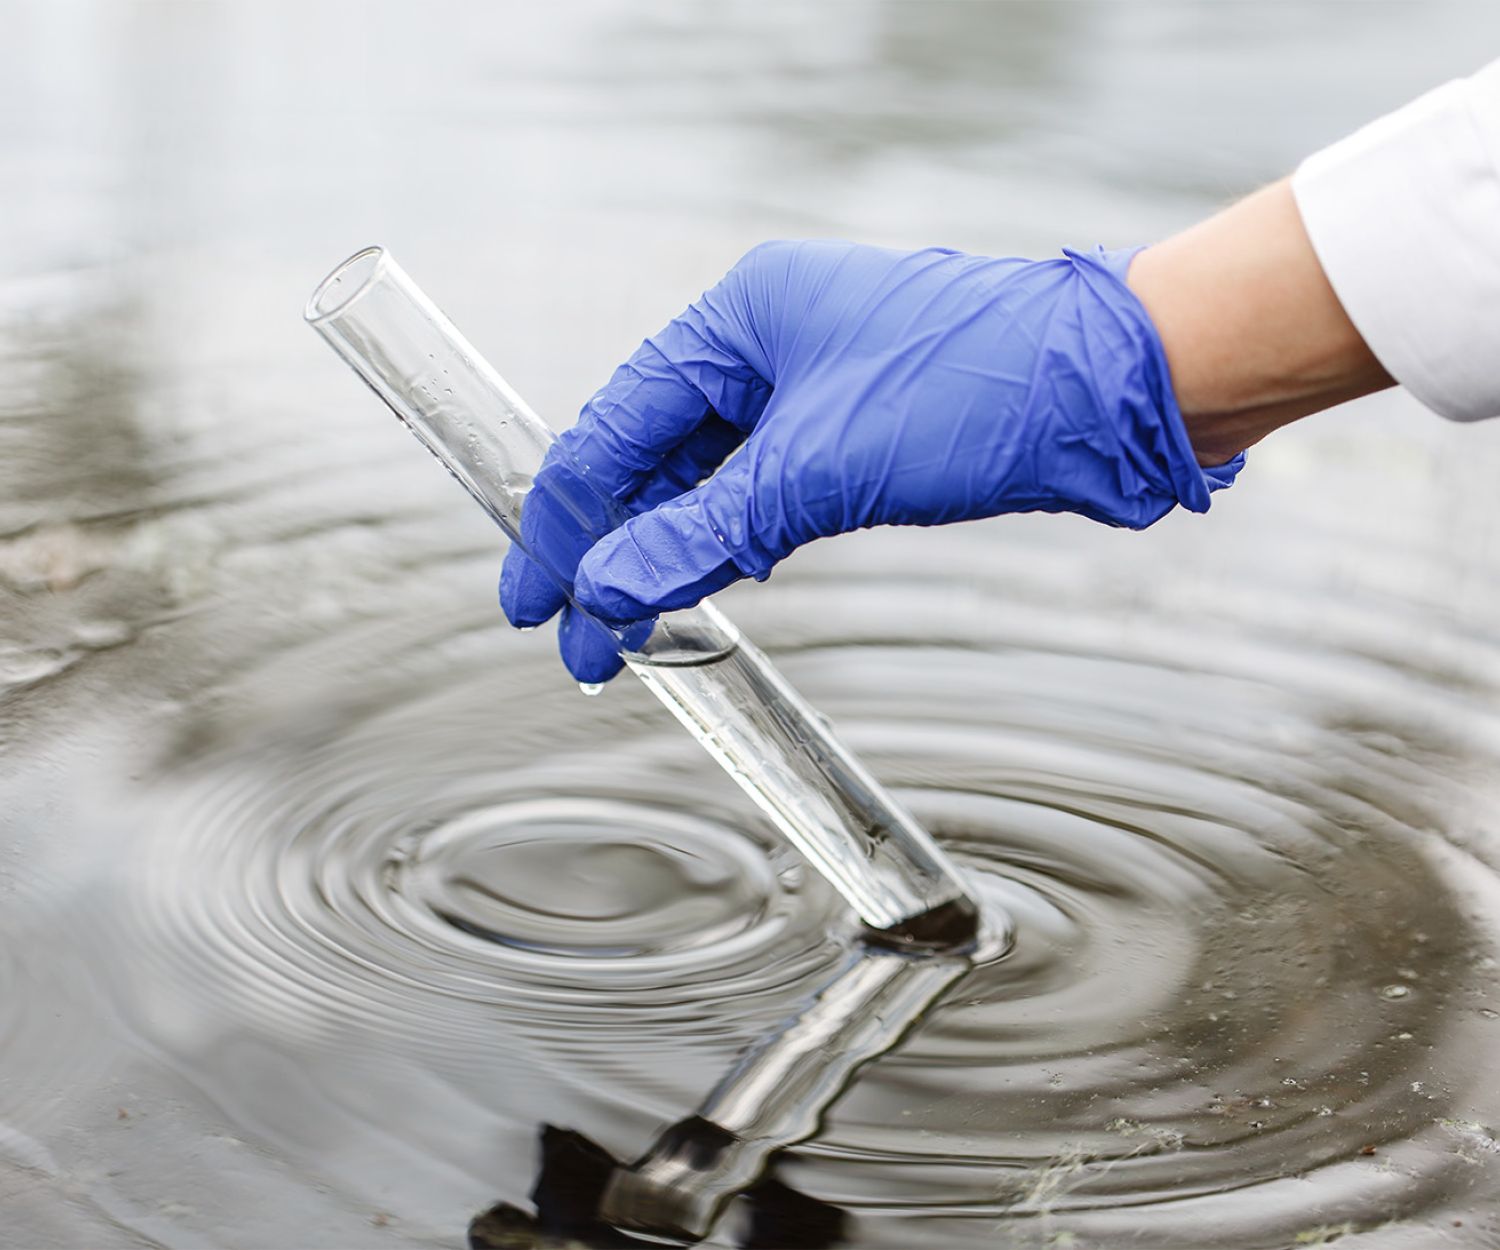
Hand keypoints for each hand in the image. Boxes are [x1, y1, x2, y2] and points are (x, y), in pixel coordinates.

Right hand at [501, 239, 1239, 680]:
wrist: (1119, 390)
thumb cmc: (981, 390)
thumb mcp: (819, 468)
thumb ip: (701, 531)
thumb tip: (606, 590)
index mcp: (738, 317)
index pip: (615, 427)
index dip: (564, 522)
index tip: (533, 602)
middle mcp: (765, 343)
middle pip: (650, 454)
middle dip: (609, 549)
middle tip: (578, 639)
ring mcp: (811, 385)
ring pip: (704, 478)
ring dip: (666, 552)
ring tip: (629, 631)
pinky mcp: (853, 430)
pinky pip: (759, 489)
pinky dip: (726, 539)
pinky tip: (701, 584)